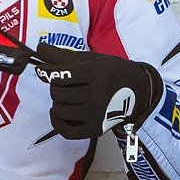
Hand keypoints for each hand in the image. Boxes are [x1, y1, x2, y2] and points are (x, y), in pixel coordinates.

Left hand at [41, 48, 160, 141]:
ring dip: (57, 103)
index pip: (60, 75)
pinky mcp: (96, 129)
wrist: (139, 91)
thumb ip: (64, 55)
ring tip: (66, 97)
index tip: (42, 71)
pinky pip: (65, 131)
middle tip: (64, 84)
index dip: (46, 72)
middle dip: (55, 87)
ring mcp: (97, 115)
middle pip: (57, 93)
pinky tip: (59, 112)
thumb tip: (40, 49)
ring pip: (58, 110)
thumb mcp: (92, 59)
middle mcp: (98, 95)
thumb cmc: (113, 72)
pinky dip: (57, 121)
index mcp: (96, 73)